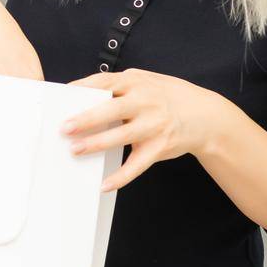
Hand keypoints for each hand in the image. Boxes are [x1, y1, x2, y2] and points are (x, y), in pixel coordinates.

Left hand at [62, 68, 229, 191]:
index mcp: (137, 82)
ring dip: (97, 144)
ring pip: (122, 136)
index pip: (105, 82)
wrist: (205, 116)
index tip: (61, 96)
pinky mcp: (160, 147)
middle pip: (112, 109)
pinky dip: (121, 177)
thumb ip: (118, 85)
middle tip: (64, 128)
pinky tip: (104, 184)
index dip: (82, 88)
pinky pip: (138, 164)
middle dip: (87, 119)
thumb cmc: (165, 97)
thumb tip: (80, 94)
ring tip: (76, 150)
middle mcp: (146, 102)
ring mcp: (154, 125)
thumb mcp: (145, 81)